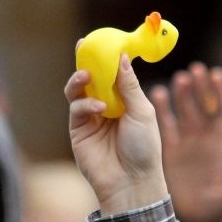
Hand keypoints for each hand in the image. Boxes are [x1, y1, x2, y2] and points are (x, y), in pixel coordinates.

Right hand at [65, 53, 167, 214]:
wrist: (132, 182)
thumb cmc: (144, 149)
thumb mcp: (142, 112)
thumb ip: (129, 85)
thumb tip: (121, 56)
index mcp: (125, 101)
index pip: (113, 73)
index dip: (107, 57)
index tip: (103, 39)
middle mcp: (106, 107)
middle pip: (91, 78)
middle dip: (86, 61)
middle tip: (83, 46)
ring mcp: (90, 119)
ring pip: (78, 92)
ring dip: (80, 80)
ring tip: (87, 76)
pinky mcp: (78, 132)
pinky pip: (77, 110)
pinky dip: (85, 105)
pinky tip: (99, 108)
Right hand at [151, 63, 221, 221]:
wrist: (197, 221)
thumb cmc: (220, 208)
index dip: (220, 92)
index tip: (215, 73)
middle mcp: (204, 138)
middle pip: (203, 105)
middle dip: (200, 87)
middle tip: (194, 69)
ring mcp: (186, 143)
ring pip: (184, 112)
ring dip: (182, 94)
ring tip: (179, 78)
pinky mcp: (168, 150)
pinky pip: (165, 126)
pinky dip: (161, 110)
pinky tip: (156, 94)